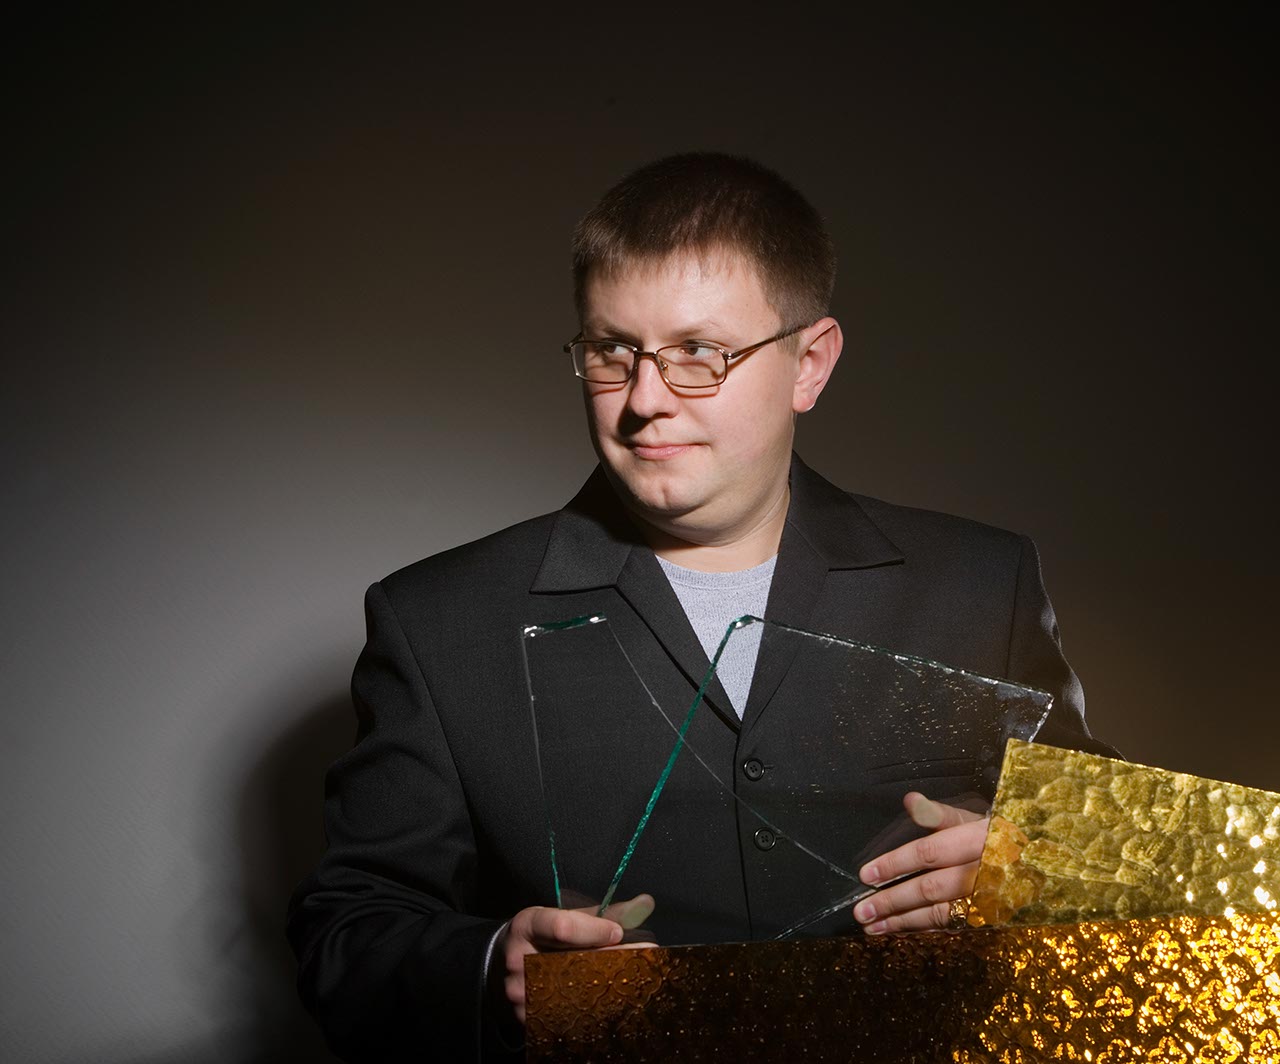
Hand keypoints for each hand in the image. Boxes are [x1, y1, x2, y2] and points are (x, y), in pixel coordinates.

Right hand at [497, 894, 655, 1023]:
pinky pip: (568, 1013)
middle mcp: (519, 960)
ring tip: (632, 978)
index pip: (562, 927)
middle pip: (572, 962)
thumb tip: (647, 903)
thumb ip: (606, 912)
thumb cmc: (544, 936)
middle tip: (644, 955)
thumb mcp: (566, 915)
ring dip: (606, 984)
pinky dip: (594, 1006)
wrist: (506, 965)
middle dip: (612, 958)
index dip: (594, 930)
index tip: (618, 932)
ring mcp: (521, 993)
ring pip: (572, 991)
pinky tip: (614, 999)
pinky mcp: (528, 1018)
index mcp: (528, 925)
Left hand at [852, 792, 986, 933]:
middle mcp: (984, 873)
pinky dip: (923, 929)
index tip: (866, 874)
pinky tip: (899, 930)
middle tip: (861, 910)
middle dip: (893, 901)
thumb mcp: (972, 818)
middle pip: (931, 888)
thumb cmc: (997, 837)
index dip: (896, 864)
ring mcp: (989, 901)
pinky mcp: (989, 920)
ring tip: (872, 926)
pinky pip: (951, 926)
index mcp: (978, 840)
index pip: (930, 852)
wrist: (1040, 866)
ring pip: (940, 913)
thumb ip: (938, 814)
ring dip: (902, 921)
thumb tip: (910, 800)